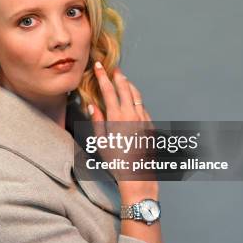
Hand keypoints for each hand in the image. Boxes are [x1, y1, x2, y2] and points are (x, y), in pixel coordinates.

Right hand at [88, 61, 157, 194]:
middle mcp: (132, 115)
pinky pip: (143, 107)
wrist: (138, 175)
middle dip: (118, 76)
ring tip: (124, 79)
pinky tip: (133, 101)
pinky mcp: (150, 125)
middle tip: (113, 68)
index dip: (102, 76)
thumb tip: (92, 106)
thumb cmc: (116, 161)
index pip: (108, 90)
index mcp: (117, 117)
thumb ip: (97, 121)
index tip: (98, 67)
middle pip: (125, 88)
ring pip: (137, 95)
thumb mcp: (101, 142)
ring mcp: (143, 119)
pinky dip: (137, 100)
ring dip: (129, 85)